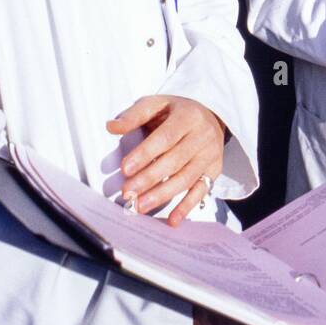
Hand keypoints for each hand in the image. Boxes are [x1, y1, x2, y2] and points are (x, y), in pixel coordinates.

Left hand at [106, 95, 226, 226]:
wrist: (210, 114)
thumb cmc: (175, 111)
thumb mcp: (157, 104)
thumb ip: (134, 115)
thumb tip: (111, 126)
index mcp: (188, 116)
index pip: (165, 138)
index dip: (145, 154)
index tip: (125, 169)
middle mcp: (203, 135)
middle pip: (174, 161)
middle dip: (149, 178)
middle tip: (128, 192)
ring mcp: (210, 155)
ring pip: (186, 178)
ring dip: (162, 195)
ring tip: (141, 206)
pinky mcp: (214, 170)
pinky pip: (201, 191)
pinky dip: (187, 207)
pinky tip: (172, 220)